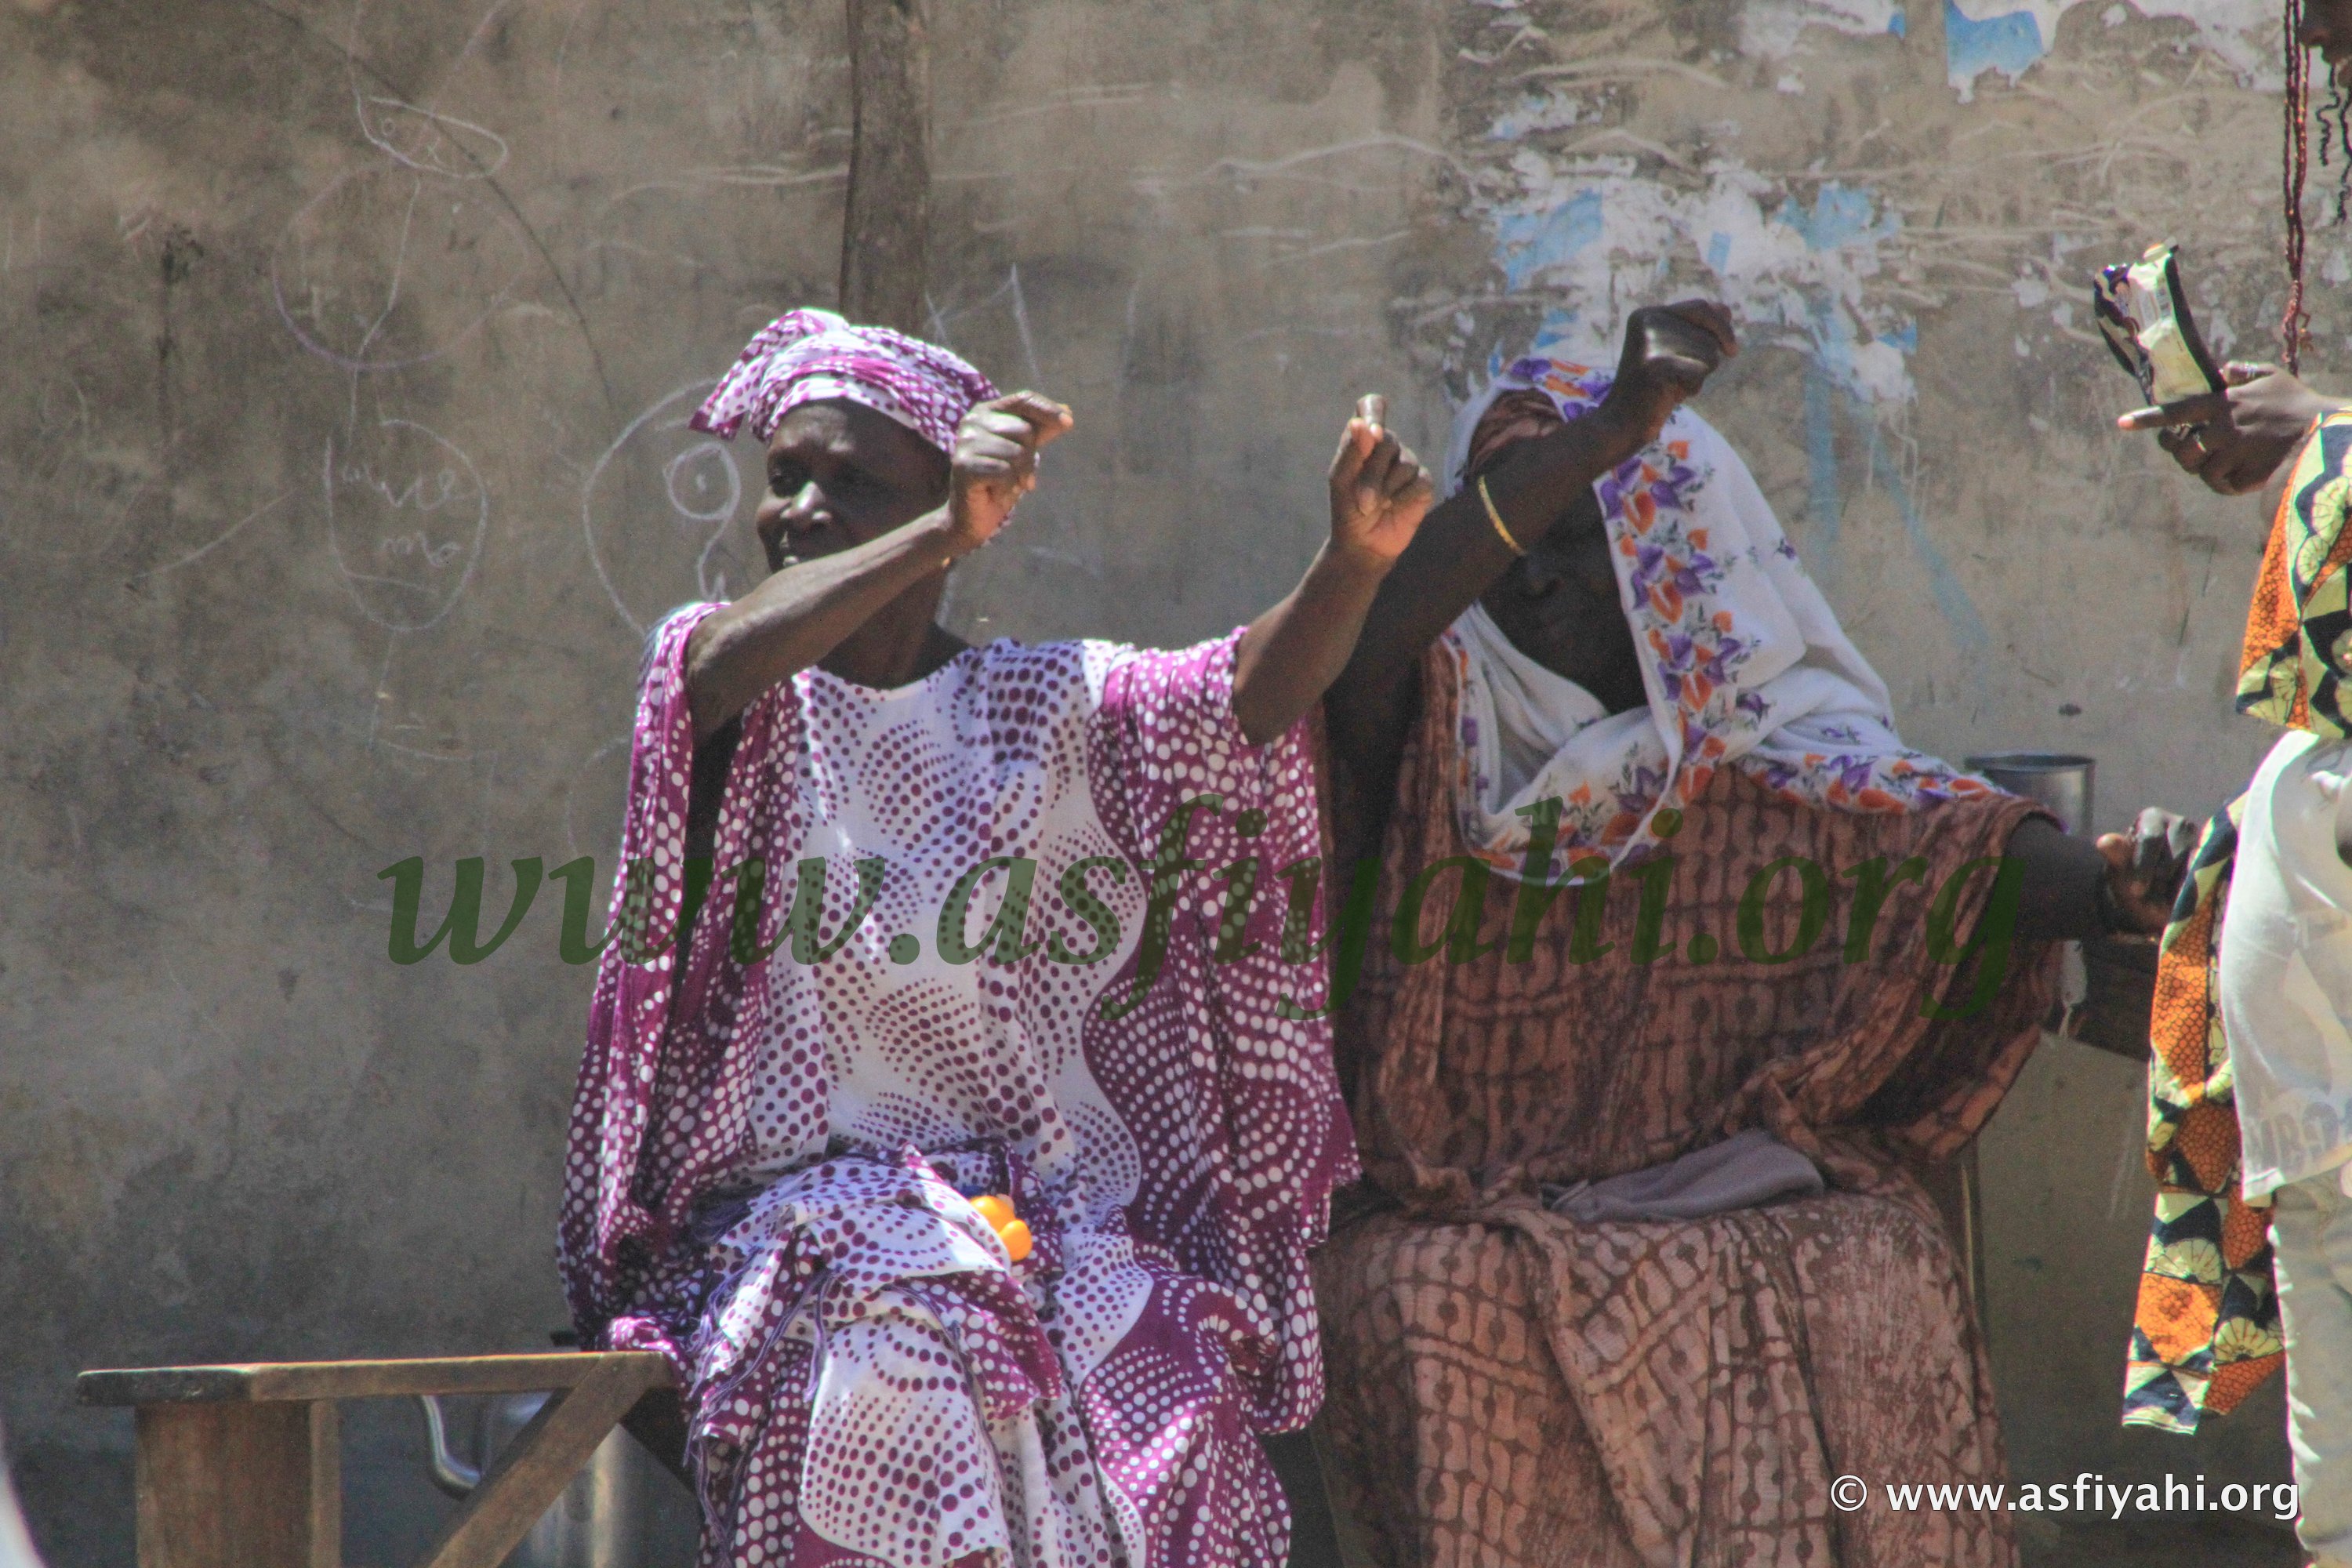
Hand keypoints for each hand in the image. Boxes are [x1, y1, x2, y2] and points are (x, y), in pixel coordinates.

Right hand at [948, 392, 1072, 547]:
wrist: (972, 516)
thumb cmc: (999, 481)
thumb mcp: (1024, 452)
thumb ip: (1041, 431)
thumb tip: (1068, 412)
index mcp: (986, 411)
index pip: (1023, 399)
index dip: (1048, 409)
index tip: (1069, 423)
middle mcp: (972, 421)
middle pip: (1024, 430)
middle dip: (1030, 456)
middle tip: (1017, 473)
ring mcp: (966, 442)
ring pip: (1017, 453)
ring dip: (1019, 475)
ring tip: (1005, 483)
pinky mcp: (964, 465)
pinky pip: (1005, 472)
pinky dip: (1007, 487)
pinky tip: (995, 491)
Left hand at [1327, 395, 1434, 566]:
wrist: (1362, 544)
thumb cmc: (1347, 510)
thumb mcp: (1342, 481)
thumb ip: (1352, 452)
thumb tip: (1361, 423)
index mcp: (1363, 439)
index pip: (1371, 406)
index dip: (1373, 413)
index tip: (1372, 432)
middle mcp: (1387, 446)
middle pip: (1387, 441)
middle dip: (1372, 474)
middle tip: (1362, 501)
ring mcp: (1407, 463)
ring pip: (1405, 463)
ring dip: (1385, 490)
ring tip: (1374, 507)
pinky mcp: (1423, 483)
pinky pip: (1419, 481)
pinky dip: (1403, 499)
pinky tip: (1394, 508)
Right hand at [1595, 301, 1738, 453]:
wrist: (1620, 423)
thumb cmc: (1652, 388)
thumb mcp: (1673, 353)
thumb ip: (1696, 330)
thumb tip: (1727, 311)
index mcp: (1646, 315)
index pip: (1700, 308)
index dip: (1722, 326)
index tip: (1731, 351)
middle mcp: (1647, 322)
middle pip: (1708, 332)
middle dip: (1708, 356)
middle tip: (1683, 376)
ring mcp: (1651, 343)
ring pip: (1709, 353)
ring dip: (1699, 375)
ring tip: (1671, 385)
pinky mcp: (1657, 365)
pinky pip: (1701, 371)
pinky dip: (1693, 386)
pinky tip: (1670, 394)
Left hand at [2093, 807, 2199, 934]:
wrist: (2151, 899)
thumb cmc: (2130, 877)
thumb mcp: (2119, 868)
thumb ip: (2116, 854)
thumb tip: (2104, 842)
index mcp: (2151, 817)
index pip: (2150, 839)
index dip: (2143, 867)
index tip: (2136, 890)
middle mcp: (2180, 823)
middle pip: (2173, 856)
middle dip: (2160, 880)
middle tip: (2150, 895)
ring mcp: (2201, 842)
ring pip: (2192, 869)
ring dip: (2176, 888)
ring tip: (2163, 895)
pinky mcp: (2216, 861)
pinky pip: (2207, 878)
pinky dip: (2192, 892)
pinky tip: (2182, 898)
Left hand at [2116, 362, 2343, 496]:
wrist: (2325, 432)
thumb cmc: (2298, 403)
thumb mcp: (2272, 376)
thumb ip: (2243, 371)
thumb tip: (2222, 368)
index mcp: (2224, 403)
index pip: (2176, 410)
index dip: (2147, 418)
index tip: (2122, 422)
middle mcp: (2222, 428)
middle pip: (2181, 449)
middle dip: (2182, 453)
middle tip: (2192, 451)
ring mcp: (2231, 453)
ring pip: (2200, 469)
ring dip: (2207, 468)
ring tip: (2224, 462)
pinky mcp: (2244, 475)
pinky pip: (2220, 484)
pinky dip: (2225, 483)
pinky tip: (2238, 476)